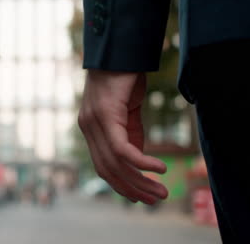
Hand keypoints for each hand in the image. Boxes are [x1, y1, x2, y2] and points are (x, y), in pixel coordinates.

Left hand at [78, 70, 167, 204]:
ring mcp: (93, 123)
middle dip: (132, 189)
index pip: (103, 166)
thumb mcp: (129, 112)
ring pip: (115, 163)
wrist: (121, 49)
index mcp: (91, 129)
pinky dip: (142, 163)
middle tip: (155, 200)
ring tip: (161, 192)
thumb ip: (130, 135)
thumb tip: (138, 160)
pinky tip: (159, 169)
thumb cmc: (124, 78)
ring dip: (140, 181)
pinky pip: (123, 149)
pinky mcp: (105, 116)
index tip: (140, 197)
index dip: (121, 185)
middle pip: (108, 170)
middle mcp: (88, 128)